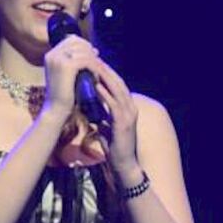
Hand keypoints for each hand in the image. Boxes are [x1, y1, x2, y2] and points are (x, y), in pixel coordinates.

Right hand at [43, 35, 101, 115]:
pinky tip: (97, 76)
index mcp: (51, 54)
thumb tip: (93, 49)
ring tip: (99, 70)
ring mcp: (58, 59)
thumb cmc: (64, 94)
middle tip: (99, 62)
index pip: (71, 40)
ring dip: (93, 60)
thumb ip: (75, 61)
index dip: (85, 45)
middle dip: (90, 51)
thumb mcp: (67, 74)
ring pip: (83, 51)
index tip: (95, 55)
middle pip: (78, 43)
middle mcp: (52, 54)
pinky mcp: (67, 66)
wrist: (56, 110)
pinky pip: (86, 61)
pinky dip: (94, 67)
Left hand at [94, 62, 139, 176]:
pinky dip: (105, 94)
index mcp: (128, 106)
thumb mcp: (107, 125)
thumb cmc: (114, 146)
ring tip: (93, 66)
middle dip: (106, 69)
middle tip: (93, 58)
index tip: (94, 62)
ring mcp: (129, 114)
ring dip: (105, 77)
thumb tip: (90, 103)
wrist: (124, 164)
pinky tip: (95, 86)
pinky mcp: (123, 123)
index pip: (117, 84)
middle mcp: (131, 107)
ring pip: (118, 89)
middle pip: (118, 82)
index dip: (107, 72)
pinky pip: (113, 104)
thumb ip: (102, 113)